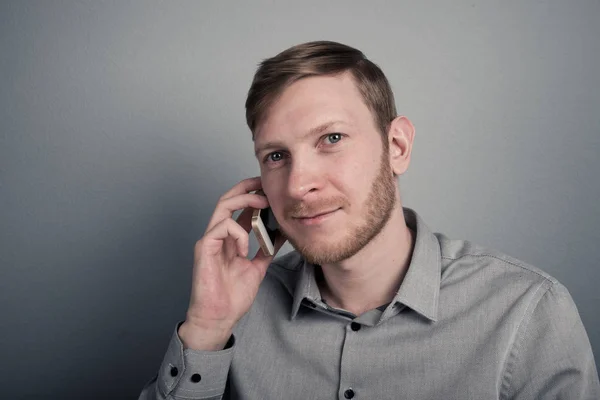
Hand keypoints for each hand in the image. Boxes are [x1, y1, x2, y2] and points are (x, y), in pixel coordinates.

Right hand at [179, 177, 284, 349]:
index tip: (269, 188)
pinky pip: (221, 227)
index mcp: (229, 239)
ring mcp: (209, 240)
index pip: (238, 207)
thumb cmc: (232, 296)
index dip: (252, 194)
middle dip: (247, 188)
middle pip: (228, 199)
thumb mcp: (257, 267)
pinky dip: (238, 234)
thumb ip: (266, 250)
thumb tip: (281, 234)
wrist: (219, 317)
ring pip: (222, 206)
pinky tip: (245, 250)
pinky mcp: (204, 248)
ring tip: (262, 203)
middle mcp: (217, 235)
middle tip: (265, 184)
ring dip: (244, 201)